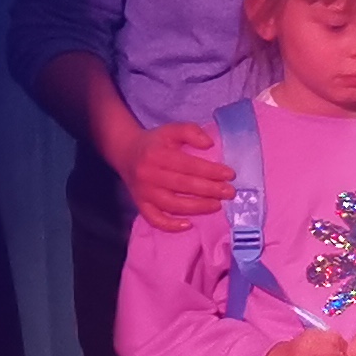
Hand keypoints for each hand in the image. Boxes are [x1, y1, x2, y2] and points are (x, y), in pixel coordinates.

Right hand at [120, 115, 236, 228]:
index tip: (230, 175)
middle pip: (183, 185)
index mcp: (158, 155)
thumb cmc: (155, 143)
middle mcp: (149, 175)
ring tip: (217, 205)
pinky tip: (189, 225)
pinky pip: (154, 219)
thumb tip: (208, 144)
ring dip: (197, 207)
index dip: (211, 171)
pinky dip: (170, 225)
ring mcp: (144, 192)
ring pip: (172, 204)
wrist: (126, 153)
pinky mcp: (140, 205)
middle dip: (210, 190)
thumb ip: (190, 131)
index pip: (189, 165)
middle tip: (230, 193)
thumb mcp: (171, 130)